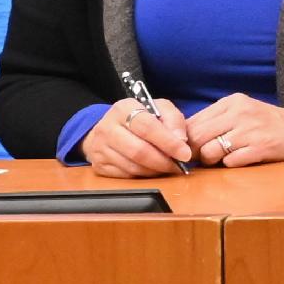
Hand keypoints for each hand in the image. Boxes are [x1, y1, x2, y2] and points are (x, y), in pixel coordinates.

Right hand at [80, 96, 195, 177]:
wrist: (110, 128)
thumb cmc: (140, 118)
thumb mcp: (159, 109)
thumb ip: (173, 119)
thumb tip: (181, 140)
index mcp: (123, 108)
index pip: (147, 127)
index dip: (169, 143)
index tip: (185, 154)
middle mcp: (107, 127)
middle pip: (138, 150)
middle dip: (163, 161)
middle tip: (178, 165)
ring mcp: (100, 147)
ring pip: (132, 166)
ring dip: (155, 170)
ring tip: (168, 167)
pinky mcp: (98, 164)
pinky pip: (125, 175)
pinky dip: (143, 175)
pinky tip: (152, 169)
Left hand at [181, 94, 283, 168]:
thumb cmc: (271, 126)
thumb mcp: (244, 114)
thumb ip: (217, 121)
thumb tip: (185, 140)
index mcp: (233, 102)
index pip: (193, 122)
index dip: (185, 140)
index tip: (188, 150)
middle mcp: (241, 112)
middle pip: (197, 137)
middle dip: (194, 152)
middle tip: (201, 159)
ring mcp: (252, 129)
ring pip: (210, 151)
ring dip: (213, 161)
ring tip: (225, 159)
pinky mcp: (262, 146)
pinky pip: (231, 162)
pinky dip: (232, 165)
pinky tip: (243, 159)